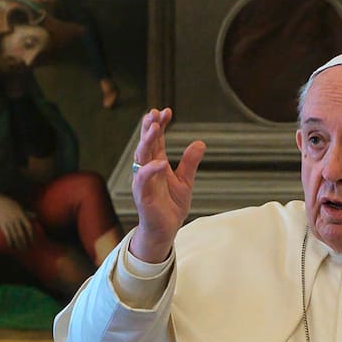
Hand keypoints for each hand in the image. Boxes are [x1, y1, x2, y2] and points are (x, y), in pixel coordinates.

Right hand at [0, 186, 33, 250]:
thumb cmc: (6, 203)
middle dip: (25, 242)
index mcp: (21, 214)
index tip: (32, 240)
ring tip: (20, 249)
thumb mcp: (18, 207)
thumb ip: (27, 213)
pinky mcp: (1, 224)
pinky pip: (7, 235)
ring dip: (18, 244)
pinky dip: (10, 242)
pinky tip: (11, 246)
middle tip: (26, 248)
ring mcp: (8, 221)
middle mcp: (16, 218)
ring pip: (15, 235)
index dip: (31, 234)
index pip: (29, 226)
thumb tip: (36, 216)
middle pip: (22, 233)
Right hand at [130, 108, 205, 262]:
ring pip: (141, 158)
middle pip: (146, 144)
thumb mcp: (186, 181)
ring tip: (155, 128)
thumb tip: (200, 143)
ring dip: (147, 142)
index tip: (167, 110)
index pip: (156, 140)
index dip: (160, 125)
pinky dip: (150, 170)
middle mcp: (147, 170)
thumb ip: (190, 163)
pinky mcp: (143, 196)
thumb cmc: (171, 206)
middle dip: (149, 127)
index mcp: (156, 164)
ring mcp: (143, 182)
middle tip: (155, 112)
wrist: (165, 231)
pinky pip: (143, 181)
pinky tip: (161, 162)